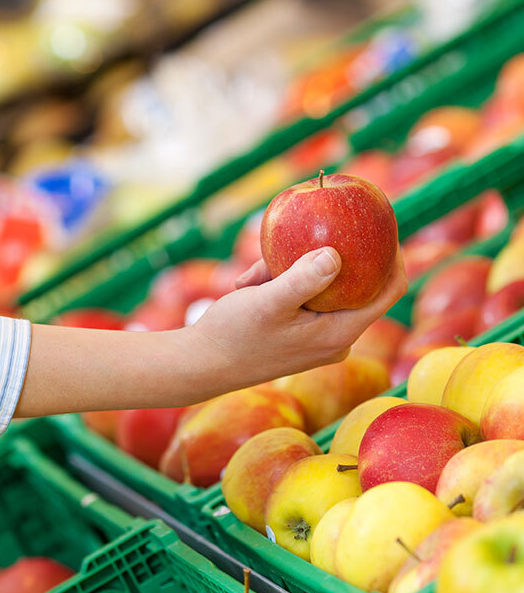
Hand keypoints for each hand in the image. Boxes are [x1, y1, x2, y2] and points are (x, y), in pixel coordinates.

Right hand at [184, 246, 407, 392]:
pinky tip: (250, 283)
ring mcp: (317, 340)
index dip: (394, 256)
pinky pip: (304, 301)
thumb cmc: (232, 335)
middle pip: (355, 287)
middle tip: (302, 236)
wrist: (199, 366)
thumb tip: (337, 254)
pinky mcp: (298, 339)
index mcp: (339, 333)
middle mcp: (335, 339)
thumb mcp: (267, 301)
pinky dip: (283, 284)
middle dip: (329, 258)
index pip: (389, 291)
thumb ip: (304, 279)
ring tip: (256, 273)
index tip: (380, 226)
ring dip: (295, 271)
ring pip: (323, 291)